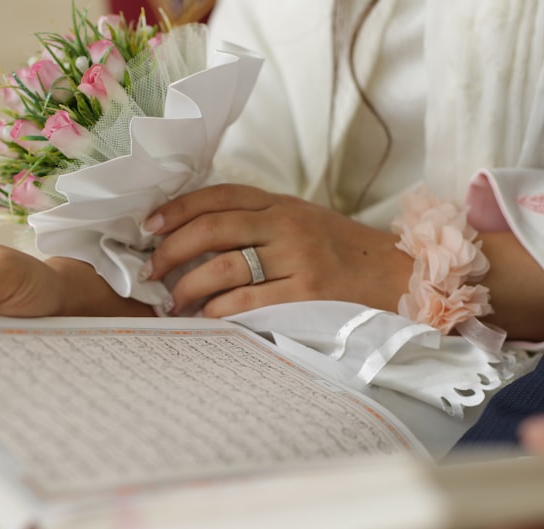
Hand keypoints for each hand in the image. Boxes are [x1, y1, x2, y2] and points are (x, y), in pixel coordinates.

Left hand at [140, 184, 412, 316]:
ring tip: (173, 301)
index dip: (177, 208)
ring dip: (188, 287)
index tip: (149, 226)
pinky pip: (246, 303)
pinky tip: (204, 318)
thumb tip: (196, 234)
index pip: (218, 196)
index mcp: (281, 203)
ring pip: (223, 268)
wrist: (394, 275)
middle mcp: (286, 225)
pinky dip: (217, 311)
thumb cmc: (340, 252)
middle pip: (212, 229)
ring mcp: (297, 259)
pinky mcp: (305, 295)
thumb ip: (258, 221)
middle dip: (171, 250)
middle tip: (151, 270)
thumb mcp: (301, 221)